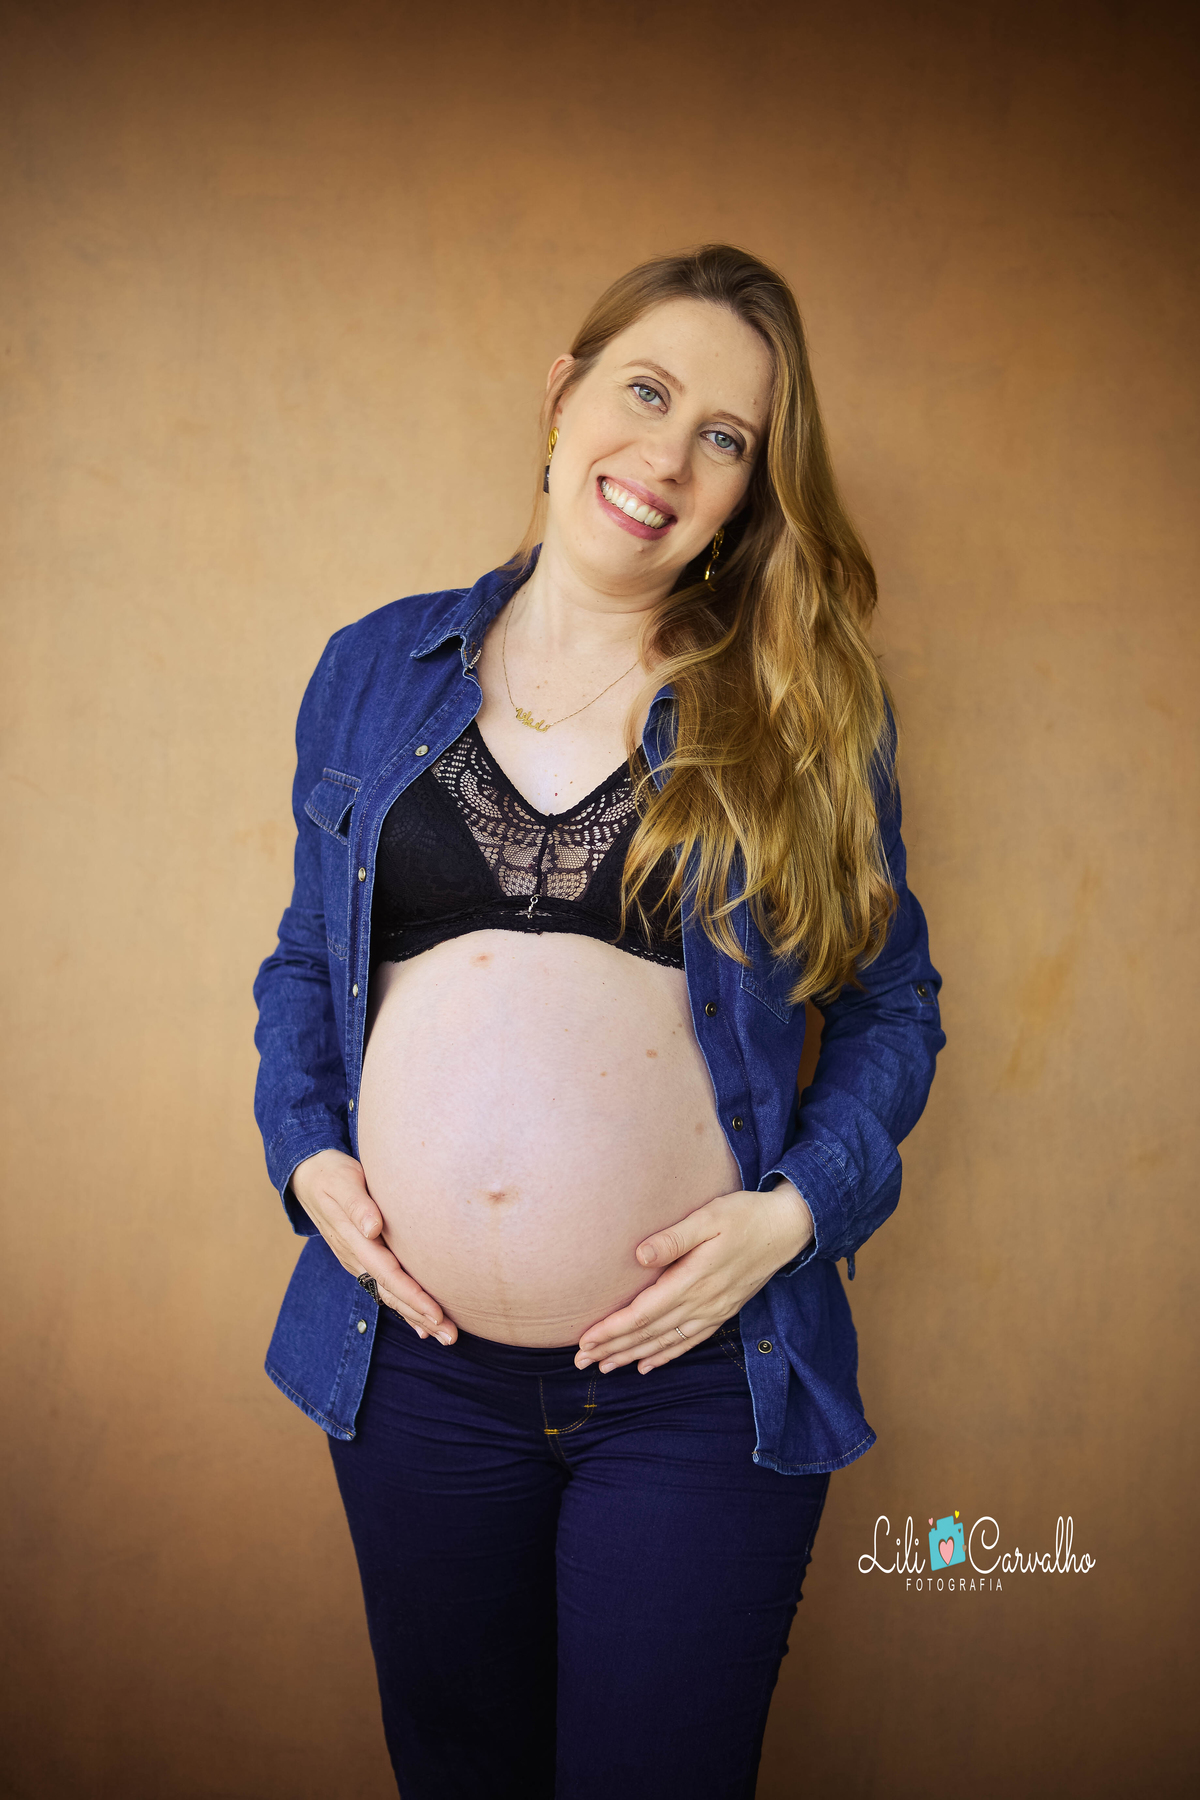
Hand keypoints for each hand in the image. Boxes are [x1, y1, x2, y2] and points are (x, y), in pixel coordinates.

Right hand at [290, 1149, 457, 1344]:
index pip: (387, 1274)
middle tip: (449, 1337)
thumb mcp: (343, 1182)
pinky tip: (421, 1324)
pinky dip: (403, 1307)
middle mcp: (355, 1257)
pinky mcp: (362, 1260)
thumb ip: (357, 1204)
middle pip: (390, 1293)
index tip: (436, 1313)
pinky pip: (384, 1288)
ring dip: (415, 1317)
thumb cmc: (331, 1174)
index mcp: (354, 1241)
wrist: (308, 1176)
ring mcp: (357, 1261)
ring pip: (388, 1295)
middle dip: (420, 1316)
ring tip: (443, 1336)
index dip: (412, 1296)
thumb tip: (373, 1228)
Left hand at [574, 1180, 813, 1374]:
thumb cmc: (745, 1215)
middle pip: (648, 1333)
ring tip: (605, 1366)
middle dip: (613, 1348)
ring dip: (633, 1355)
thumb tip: (639, 1256)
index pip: (642, 1313)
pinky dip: (665, 1355)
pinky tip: (648, 1365)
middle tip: (580, 1362)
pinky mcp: (723, 1311)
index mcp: (693, 1280)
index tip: (584, 1340)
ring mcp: (714, 1311)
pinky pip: (689, 1342)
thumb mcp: (709, 1217)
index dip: (612, 1329)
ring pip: (665, 1342)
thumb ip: (674, 1238)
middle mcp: (702, 1303)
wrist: (788, 1228)